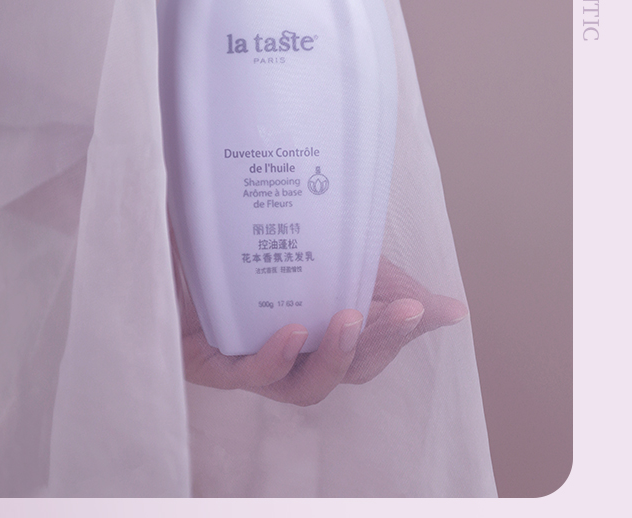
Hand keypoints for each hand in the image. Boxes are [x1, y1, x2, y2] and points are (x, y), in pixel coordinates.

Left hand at [174, 256, 467, 405]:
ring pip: (304, 387)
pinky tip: (292, 331)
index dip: (402, 335)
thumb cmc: (245, 238)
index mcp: (318, 326)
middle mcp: (290, 351)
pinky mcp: (208, 360)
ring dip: (335, 357)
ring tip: (352, 318)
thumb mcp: (321, 243)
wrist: (177, 220)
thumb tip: (453, 310)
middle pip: (346, 370)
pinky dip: (274, 357)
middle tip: (408, 310)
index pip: (371, 348)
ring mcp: (250, 359)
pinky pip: (246, 373)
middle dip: (380, 343)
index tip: (430, 307)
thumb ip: (377, 276)